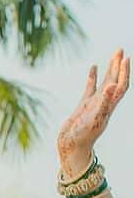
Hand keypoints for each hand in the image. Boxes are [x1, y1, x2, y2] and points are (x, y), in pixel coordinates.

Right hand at [57, 48, 129, 179]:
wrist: (71, 147)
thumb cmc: (83, 137)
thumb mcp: (94, 119)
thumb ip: (104, 102)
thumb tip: (113, 85)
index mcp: (109, 106)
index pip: (121, 85)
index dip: (124, 72)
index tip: (125, 58)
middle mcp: (104, 103)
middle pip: (115, 81)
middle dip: (118, 65)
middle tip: (120, 49)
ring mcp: (94, 103)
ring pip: (105, 82)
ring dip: (110, 69)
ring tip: (114, 54)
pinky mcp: (83, 106)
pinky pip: (90, 88)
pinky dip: (92, 77)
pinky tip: (93, 68)